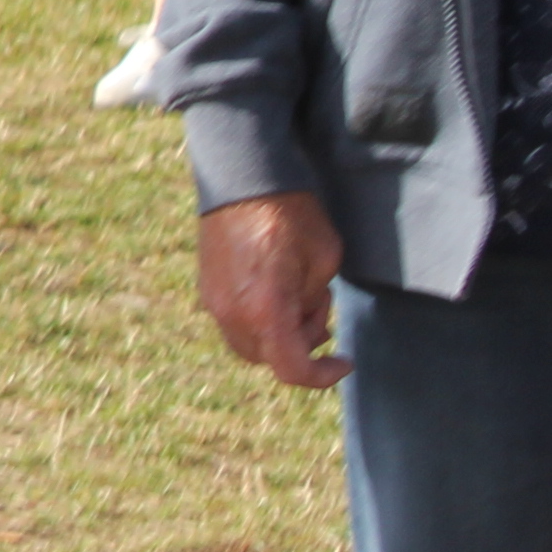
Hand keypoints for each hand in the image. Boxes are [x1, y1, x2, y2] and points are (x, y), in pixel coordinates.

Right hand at [200, 190, 346, 388]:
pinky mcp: (206, 286)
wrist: (242, 176)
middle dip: (300, 347)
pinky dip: (258, 318)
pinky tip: (274, 288)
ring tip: (298, 295)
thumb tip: (306, 315)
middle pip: (270, 358)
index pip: (292, 369)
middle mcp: (233, 312)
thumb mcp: (324, 260)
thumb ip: (315, 301)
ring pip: (249, 342)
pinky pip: (234, 321)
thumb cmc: (290, 214)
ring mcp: (215, 300)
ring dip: (277, 333)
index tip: (344, 362)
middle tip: (320, 310)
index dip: (323, 375)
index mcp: (266, 309)